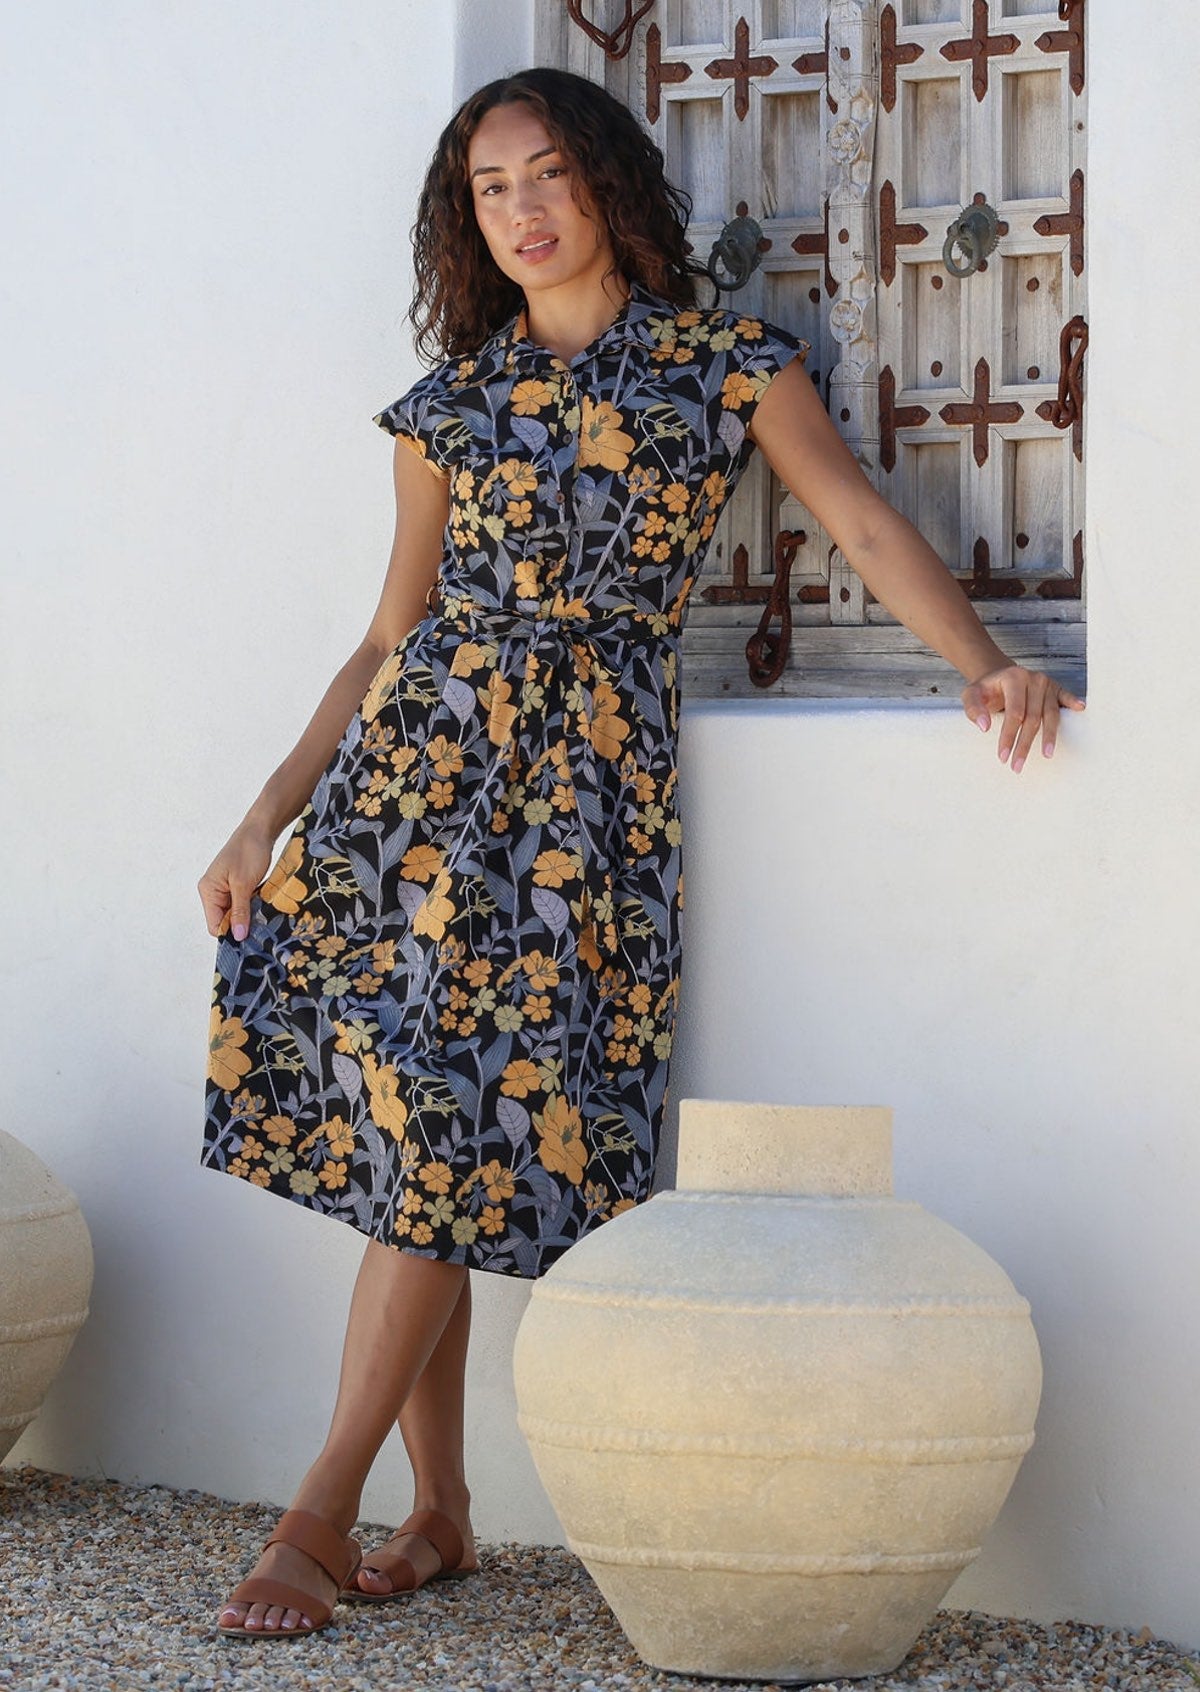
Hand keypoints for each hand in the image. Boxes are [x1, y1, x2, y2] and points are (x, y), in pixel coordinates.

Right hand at [197, 822, 275, 940]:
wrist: (260, 830)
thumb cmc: (249, 851)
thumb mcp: (243, 884)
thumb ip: (240, 911)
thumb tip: (237, 936)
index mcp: (208, 891)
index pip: (215, 925)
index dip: (231, 933)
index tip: (251, 937)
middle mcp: (213, 892)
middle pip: (225, 921)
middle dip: (242, 925)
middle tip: (261, 927)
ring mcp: (225, 890)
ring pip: (236, 914)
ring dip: (249, 916)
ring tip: (264, 916)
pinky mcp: (237, 887)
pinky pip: (243, 905)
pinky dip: (253, 908)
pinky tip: (263, 907)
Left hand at [961, 664, 1085, 772]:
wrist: (999, 677)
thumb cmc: (986, 690)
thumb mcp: (971, 695)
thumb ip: (973, 709)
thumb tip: (985, 727)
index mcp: (1014, 678)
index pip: (1014, 713)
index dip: (1009, 736)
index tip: (1003, 757)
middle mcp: (1034, 679)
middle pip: (1032, 717)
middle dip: (1025, 744)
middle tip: (1017, 766)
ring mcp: (1047, 684)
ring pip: (1051, 714)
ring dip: (1049, 737)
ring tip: (1047, 755)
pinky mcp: (1057, 688)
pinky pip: (1066, 697)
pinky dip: (1073, 703)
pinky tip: (1081, 709)